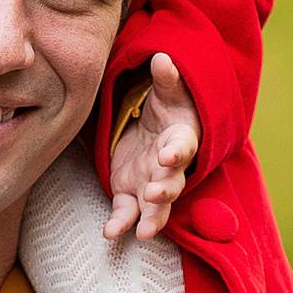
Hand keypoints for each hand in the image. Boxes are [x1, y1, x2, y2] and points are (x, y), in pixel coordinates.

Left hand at [104, 53, 200, 242]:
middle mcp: (168, 167)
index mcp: (180, 140)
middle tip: (154, 195)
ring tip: (143, 233)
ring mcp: (150, 182)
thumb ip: (166, 78)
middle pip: (172, 183)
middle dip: (164, 191)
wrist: (157, 126)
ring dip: (151, 219)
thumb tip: (162, 58)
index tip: (168, 155)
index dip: (176, 152)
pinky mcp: (131, 192)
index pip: (182, 147)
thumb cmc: (167, 106)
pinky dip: (120, 222)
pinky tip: (110, 233)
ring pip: (155, 207)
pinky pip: (127, 211)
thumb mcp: (168, 89)